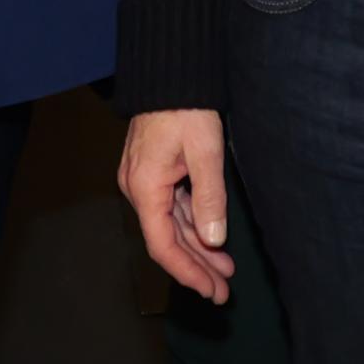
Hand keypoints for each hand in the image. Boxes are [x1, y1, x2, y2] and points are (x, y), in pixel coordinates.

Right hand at [119, 109, 235, 301]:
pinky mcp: (153, 172)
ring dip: (197, 248)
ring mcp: (144, 181)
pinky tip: (211, 238)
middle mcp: (138, 189)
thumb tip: (214, 241)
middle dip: (196, 267)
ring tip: (225, 270)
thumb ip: (209, 197)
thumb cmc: (186, 107)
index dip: (187, 272)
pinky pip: (172, 208)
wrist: (170, 72)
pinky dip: (192, 225)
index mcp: (145, 188)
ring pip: (171, 225)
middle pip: (167, 240)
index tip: (210, 290)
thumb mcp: (205, 151)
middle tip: (223, 291)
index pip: (162, 245)